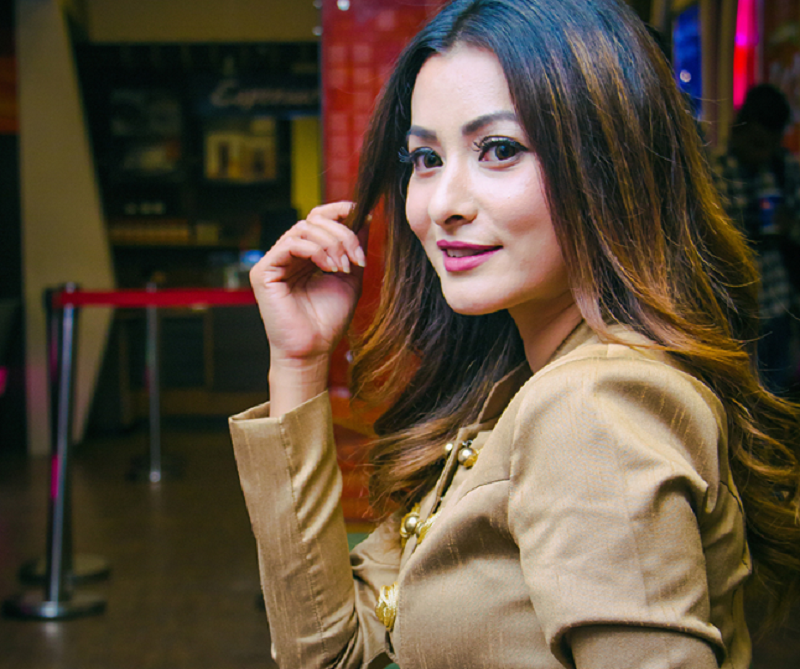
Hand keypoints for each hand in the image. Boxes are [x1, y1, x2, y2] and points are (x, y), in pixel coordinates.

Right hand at [249, 202, 368, 405]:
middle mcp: (289, 254)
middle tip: (357, 258)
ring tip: (343, 267)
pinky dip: (315, 250)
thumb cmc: (330, 319)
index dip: (339, 210)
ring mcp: (275, 261)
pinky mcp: (264, 271)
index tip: (364, 214)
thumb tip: (366, 217)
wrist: (314, 350)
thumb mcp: (350, 278)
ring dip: (332, 243)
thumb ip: (354, 248)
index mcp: (307, 254)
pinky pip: (290, 244)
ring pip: (304, 228)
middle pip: (314, 220)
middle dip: (342, 233)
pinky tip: (329, 268)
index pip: (319, 218)